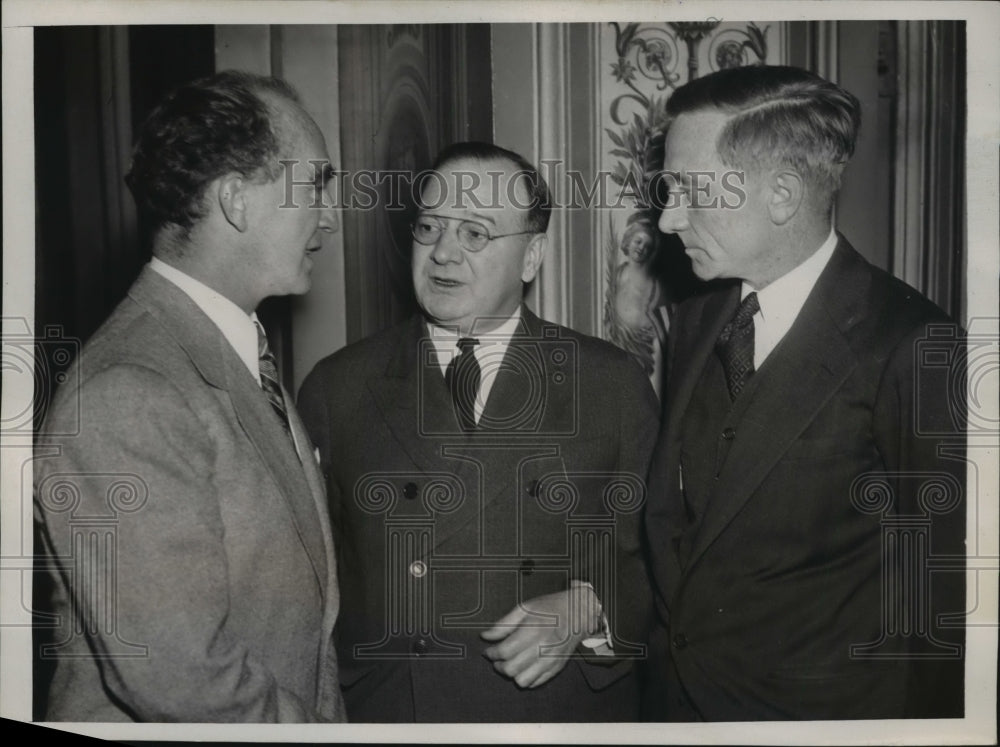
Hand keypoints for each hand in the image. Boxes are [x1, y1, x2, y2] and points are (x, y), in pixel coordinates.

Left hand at [481, 586, 601, 688]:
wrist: (578, 612)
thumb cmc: (551, 607)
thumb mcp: (524, 608)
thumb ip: (503, 624)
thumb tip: (486, 636)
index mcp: (532, 631)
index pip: (504, 652)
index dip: (491, 653)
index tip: (488, 651)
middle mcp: (542, 648)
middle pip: (511, 669)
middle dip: (498, 666)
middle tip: (496, 658)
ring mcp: (551, 660)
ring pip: (523, 680)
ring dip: (512, 675)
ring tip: (509, 664)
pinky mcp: (557, 667)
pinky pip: (537, 682)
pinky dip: (526, 679)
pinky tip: (524, 667)